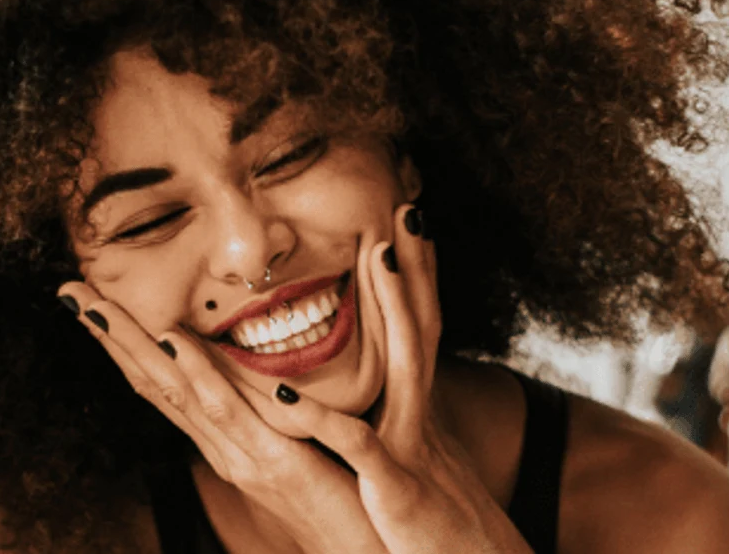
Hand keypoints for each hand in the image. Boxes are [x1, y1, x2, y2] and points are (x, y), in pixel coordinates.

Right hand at [56, 285, 388, 553]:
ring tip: (98, 307)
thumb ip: (270, 408)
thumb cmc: (342, 493)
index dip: (125, 344)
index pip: (163, 383)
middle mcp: (221, 446)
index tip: (93, 303)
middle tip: (71, 292)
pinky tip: (174, 340)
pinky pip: (227, 412)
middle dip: (111, 337)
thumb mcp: (296, 441)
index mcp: (225, 438)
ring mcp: (241, 455)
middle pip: (153, 383)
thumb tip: (252, 365)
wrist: (373, 551)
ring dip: (134, 346)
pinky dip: (197, 374)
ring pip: (175, 391)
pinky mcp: (274, 462)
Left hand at [272, 203, 534, 553]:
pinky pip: (358, 449)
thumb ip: (401, 424)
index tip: (406, 225)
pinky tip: (288, 395)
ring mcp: (413, 451)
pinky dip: (325, 421)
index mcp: (419, 414)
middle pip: (424, 328)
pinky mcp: (397, 491)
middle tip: (410, 207)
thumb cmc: (440, 532)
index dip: (415, 278)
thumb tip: (390, 390)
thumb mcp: (422, 466)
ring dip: (394, 310)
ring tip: (379, 255)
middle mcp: (422, 421)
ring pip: (405, 368)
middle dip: (417, 268)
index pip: (419, 330)